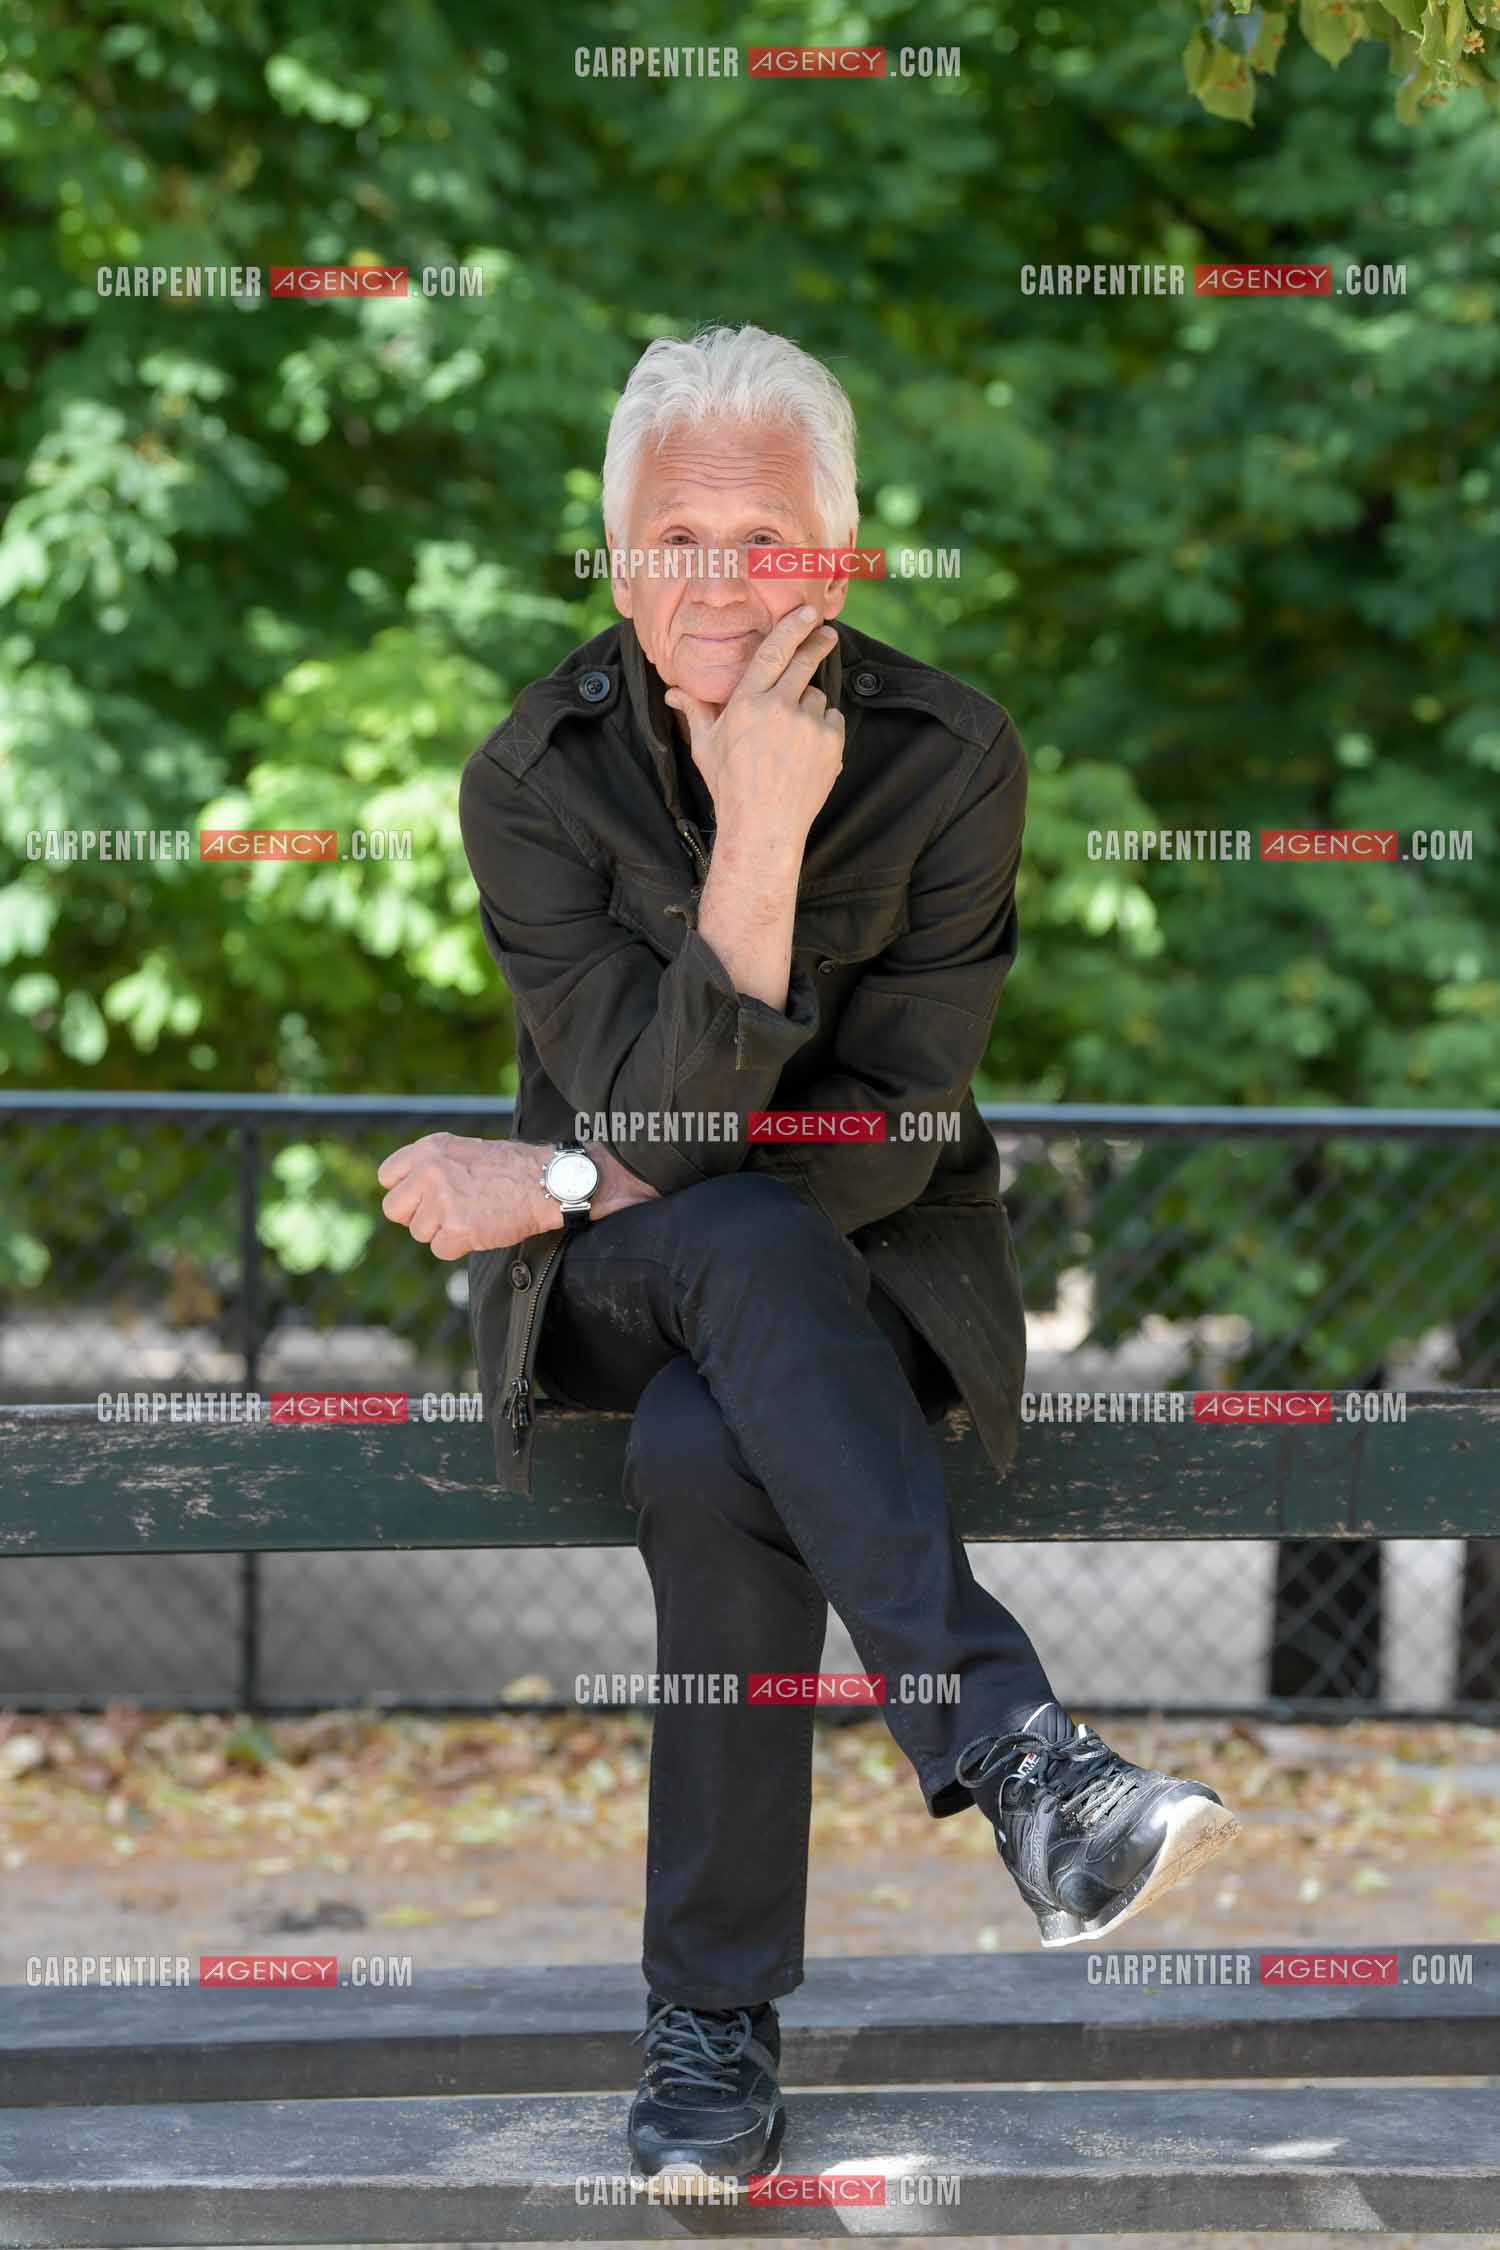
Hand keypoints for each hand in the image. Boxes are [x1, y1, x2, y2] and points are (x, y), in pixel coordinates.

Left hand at [377, 1133, 549, 1260]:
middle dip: (416, 1216)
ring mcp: (443, 1201)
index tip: (421, 1197)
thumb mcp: (462, 1150)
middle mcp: (430, 1172)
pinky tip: (479, 1229)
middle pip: (393, 1209)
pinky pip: (440, 1250)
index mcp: (430, 1149)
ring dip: (442, 1232)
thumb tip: (405, 1190)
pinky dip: (459, 1247)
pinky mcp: (458, 1228)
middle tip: (443, 1214)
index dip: (404, 1192)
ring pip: (419, 1232)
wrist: (546, 1182)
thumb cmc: (509, 1169)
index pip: (387, 1176)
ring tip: (471, 1216)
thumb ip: (431, 1166)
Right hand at [664, 606, 844, 851]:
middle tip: (827, 633)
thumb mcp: (706, 746)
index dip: (793, 627)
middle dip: (818, 642)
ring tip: (791, 740)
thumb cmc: (730, 787)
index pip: (772, 652)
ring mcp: (808, 724)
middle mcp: (779, 707)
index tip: (809, 613)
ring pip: (815, 696)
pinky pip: (831, 719)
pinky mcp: (831, 741)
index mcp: (746, 703)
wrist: (764, 827)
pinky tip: (806, 752)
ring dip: (808, 708)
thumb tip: (672, 691)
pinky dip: (823, 729)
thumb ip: (696, 711)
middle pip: (804, 661)